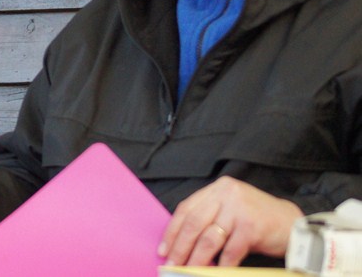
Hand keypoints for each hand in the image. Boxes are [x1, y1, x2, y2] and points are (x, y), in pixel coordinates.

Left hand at [159, 176, 302, 266]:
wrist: (294, 225)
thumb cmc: (257, 221)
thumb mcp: (230, 211)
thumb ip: (209, 219)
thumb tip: (181, 244)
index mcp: (217, 189)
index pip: (186, 209)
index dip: (172, 230)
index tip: (163, 248)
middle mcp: (226, 194)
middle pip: (194, 223)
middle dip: (180, 246)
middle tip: (172, 263)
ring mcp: (239, 209)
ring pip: (209, 238)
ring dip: (196, 258)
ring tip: (187, 270)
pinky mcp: (251, 226)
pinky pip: (231, 250)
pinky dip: (221, 264)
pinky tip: (216, 272)